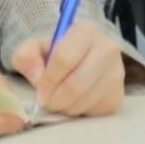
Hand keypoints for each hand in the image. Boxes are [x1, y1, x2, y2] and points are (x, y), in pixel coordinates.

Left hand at [10, 22, 124, 115]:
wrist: (80, 59)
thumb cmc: (55, 52)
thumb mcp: (34, 47)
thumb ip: (26, 57)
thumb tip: (37, 77)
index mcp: (85, 31)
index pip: (64, 59)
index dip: (48, 80)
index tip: (39, 92)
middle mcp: (107, 49)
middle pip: (76, 84)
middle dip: (55, 99)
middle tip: (46, 102)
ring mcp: (116, 73)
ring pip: (84, 101)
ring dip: (66, 107)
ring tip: (59, 99)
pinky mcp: (118, 94)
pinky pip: (94, 112)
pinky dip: (79, 112)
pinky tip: (74, 102)